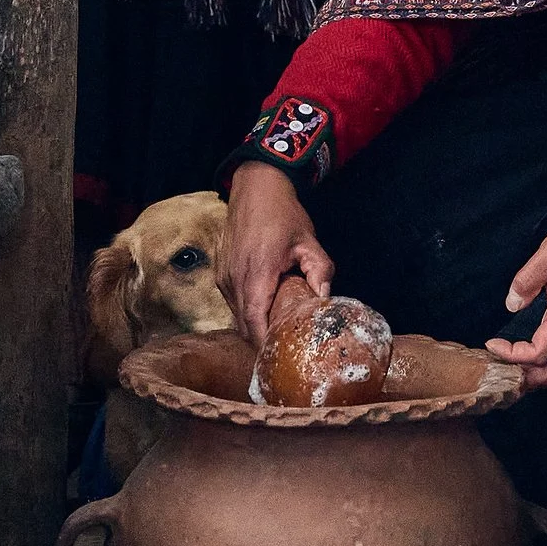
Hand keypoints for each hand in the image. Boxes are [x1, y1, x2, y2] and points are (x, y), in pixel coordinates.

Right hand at [220, 161, 334, 342]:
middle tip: (285, 349)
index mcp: (257, 273)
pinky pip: (232, 302)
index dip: (266, 345)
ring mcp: (224, 276)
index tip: (281, 359)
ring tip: (277, 331)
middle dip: (262, 341)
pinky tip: (266, 308)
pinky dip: (247, 311)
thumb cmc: (282, 212)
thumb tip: (326, 300)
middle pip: (244, 326)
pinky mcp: (220, 273)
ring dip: (254, 325)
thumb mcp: (308, 241)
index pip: (255, 324)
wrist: (255, 187)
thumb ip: (320, 271)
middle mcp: (234, 279)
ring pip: (236, 316)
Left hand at [484, 205, 546, 389]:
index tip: (492, 342)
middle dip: (523, 377)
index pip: (540, 353)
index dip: (513, 355)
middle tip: (495, 363)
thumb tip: (512, 304)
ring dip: (529, 373)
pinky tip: (518, 352)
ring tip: (503, 361)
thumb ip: (528, 279)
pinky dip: (536, 363)